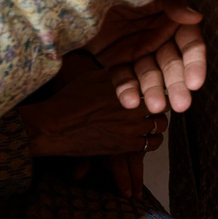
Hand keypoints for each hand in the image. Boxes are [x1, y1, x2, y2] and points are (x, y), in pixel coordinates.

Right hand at [26, 64, 168, 161]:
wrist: (53, 127)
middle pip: (164, 105)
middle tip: (156, 106)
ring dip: (157, 123)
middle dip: (162, 105)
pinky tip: (146, 136)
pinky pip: (152, 143)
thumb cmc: (70, 100)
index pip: (159, 84)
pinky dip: (152, 139)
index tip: (159, 89)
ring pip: (160, 125)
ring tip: (150, 122)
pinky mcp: (126, 146)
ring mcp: (132, 127)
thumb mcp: (94, 78)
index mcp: (128, 86)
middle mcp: (134, 106)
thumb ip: (118, 76)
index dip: (160, 87)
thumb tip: (133, 72)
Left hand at [86, 0, 207, 113]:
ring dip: (153, 91)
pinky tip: (130, 101)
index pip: (190, 44)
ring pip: (149, 75)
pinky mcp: (115, 62)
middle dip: (177, 84)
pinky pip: (123, 78)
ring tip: (155, 106)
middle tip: (182, 104)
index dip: (195, 63)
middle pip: (172, 64)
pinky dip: (127, 90)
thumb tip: (195, 16)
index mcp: (172, 20)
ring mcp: (137, 51)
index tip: (195, 83)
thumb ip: (171, 3)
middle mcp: (158, 38)